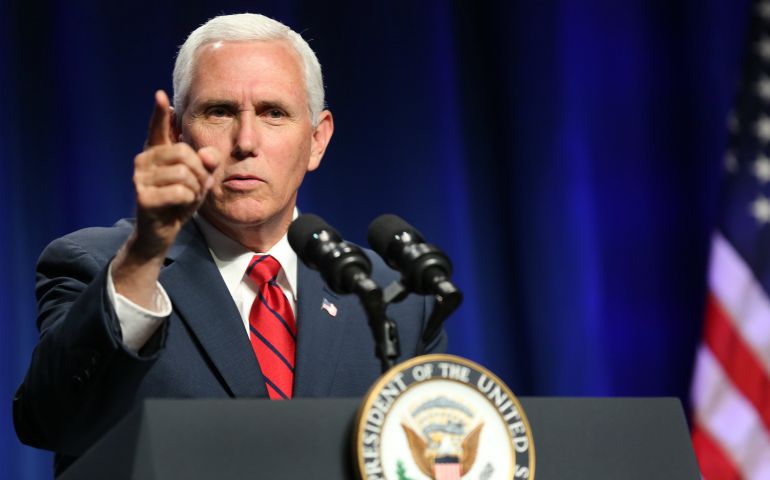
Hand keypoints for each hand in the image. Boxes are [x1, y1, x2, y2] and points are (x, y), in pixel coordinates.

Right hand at [131, 90, 220, 257]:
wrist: (160, 233)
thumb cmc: (179, 202)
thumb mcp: (198, 180)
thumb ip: (206, 164)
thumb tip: (209, 155)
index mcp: (157, 152)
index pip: (158, 128)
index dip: (160, 113)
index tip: (160, 96)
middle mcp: (144, 160)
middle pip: (185, 153)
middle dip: (199, 172)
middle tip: (195, 187)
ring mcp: (140, 177)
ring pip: (184, 173)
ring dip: (195, 189)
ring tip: (187, 198)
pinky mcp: (142, 196)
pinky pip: (180, 191)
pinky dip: (188, 200)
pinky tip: (179, 206)